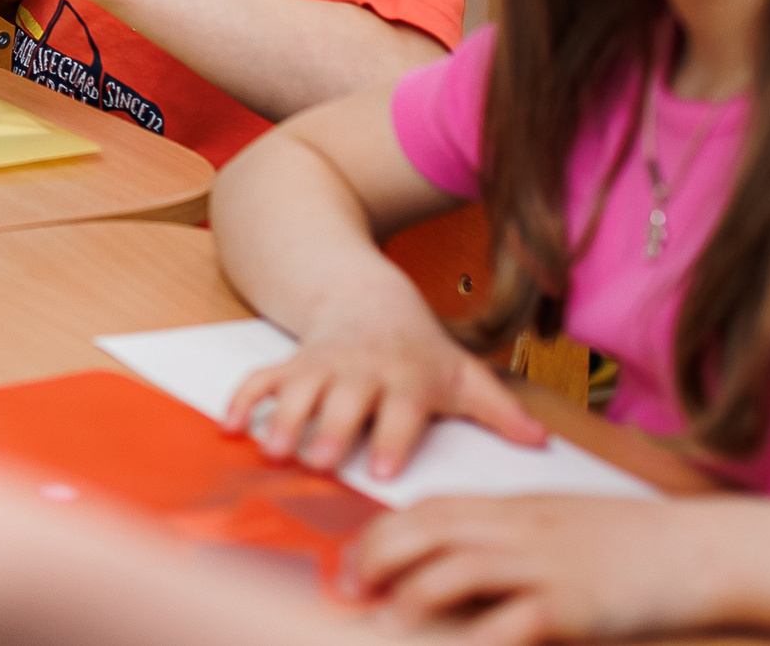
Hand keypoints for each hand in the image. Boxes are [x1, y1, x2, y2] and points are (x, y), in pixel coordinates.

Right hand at [222, 297, 544, 480]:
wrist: (368, 298)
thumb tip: (540, 443)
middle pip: (345, 402)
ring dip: (283, 419)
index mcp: (407, 377)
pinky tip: (229, 427)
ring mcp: (322, 365)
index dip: (391, 439)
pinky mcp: (292, 363)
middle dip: (330, 430)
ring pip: (299, 391)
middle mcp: (363, 370)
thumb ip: (498, 411)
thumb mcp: (462, 374)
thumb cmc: (419, 349)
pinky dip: (242, 400)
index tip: (380, 471)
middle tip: (316, 462)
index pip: (401, 411)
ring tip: (273, 449)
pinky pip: (261, 378)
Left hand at [348, 497, 725, 644]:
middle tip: (350, 592)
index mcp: (513, 509)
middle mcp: (519, 530)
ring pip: (455, 571)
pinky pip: (511, 622)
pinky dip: (476, 639)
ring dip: (411, 600)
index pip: (426, 510)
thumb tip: (455, 565)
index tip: (353, 564)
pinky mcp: (574, 605)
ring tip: (386, 627)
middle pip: (425, 532)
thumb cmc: (631, 545)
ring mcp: (545, 565)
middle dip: (376, 560)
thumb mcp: (559, 526)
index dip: (380, 536)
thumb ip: (508, 539)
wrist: (704, 550)